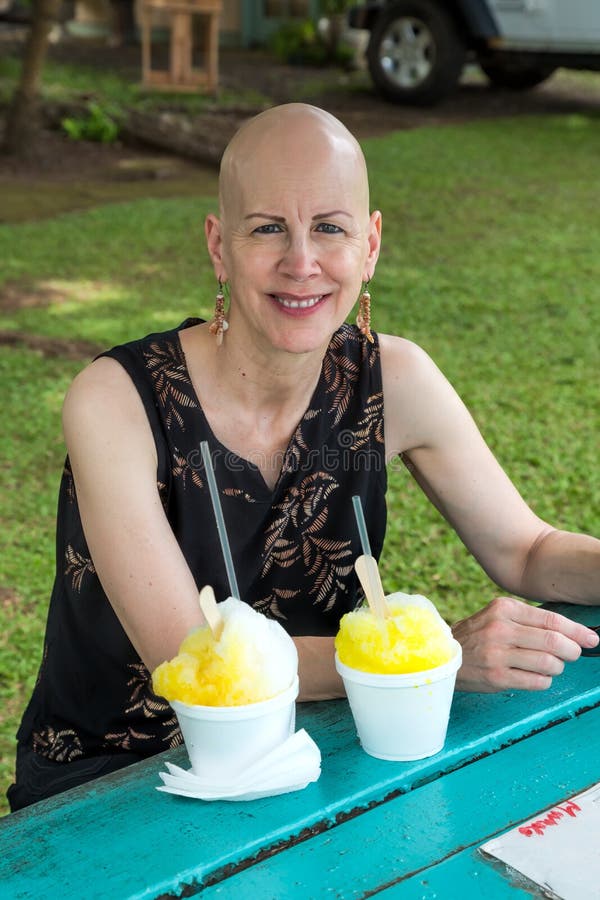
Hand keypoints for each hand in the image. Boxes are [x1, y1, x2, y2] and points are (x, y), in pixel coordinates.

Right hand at [452, 596, 599, 691]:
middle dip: (572, 650)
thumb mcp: (498, 616)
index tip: (591, 638)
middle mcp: (500, 629)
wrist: (442, 655)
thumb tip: (570, 632)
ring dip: (557, 667)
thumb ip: (529, 621)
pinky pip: (537, 681)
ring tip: (551, 666)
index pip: (551, 619)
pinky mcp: (496, 676)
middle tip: (574, 654)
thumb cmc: (477, 636)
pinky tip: (537, 676)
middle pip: (554, 641)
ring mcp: (497, 653)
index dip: (576, 631)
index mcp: (504, 609)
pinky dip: (544, 680)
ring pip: (548, 663)